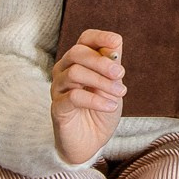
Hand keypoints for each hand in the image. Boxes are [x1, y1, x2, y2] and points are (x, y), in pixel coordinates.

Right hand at [51, 29, 125, 164]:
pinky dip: (96, 100)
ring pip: (74, 72)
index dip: (100, 37)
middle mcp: (64, 70)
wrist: (91, 142)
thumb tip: (115, 44)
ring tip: (120, 93)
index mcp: (79, 61)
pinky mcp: (57, 107)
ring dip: (101, 81)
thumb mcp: (113, 86)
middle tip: (121, 75)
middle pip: (77, 53)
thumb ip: (112, 66)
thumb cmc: (101, 110)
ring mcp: (58, 88)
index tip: (117, 43)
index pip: (85, 39)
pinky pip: (74, 97)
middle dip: (102, 62)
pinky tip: (110, 106)